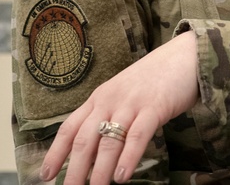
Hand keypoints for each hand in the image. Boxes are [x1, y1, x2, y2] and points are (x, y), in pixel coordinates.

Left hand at [39, 30, 199, 183]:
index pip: (70, 128)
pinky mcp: (154, 107)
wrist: (184, 55)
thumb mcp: (123, 94)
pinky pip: (137, 136)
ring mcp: (131, 103)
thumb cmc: (154, 79)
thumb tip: (97, 153)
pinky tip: (122, 176)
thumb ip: (109, 117)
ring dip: (100, 171)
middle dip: (75, 170)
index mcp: (99, 98)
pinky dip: (128, 158)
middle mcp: (110, 100)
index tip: (45, 176)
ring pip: (109, 141)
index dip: (55, 153)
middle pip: (85, 139)